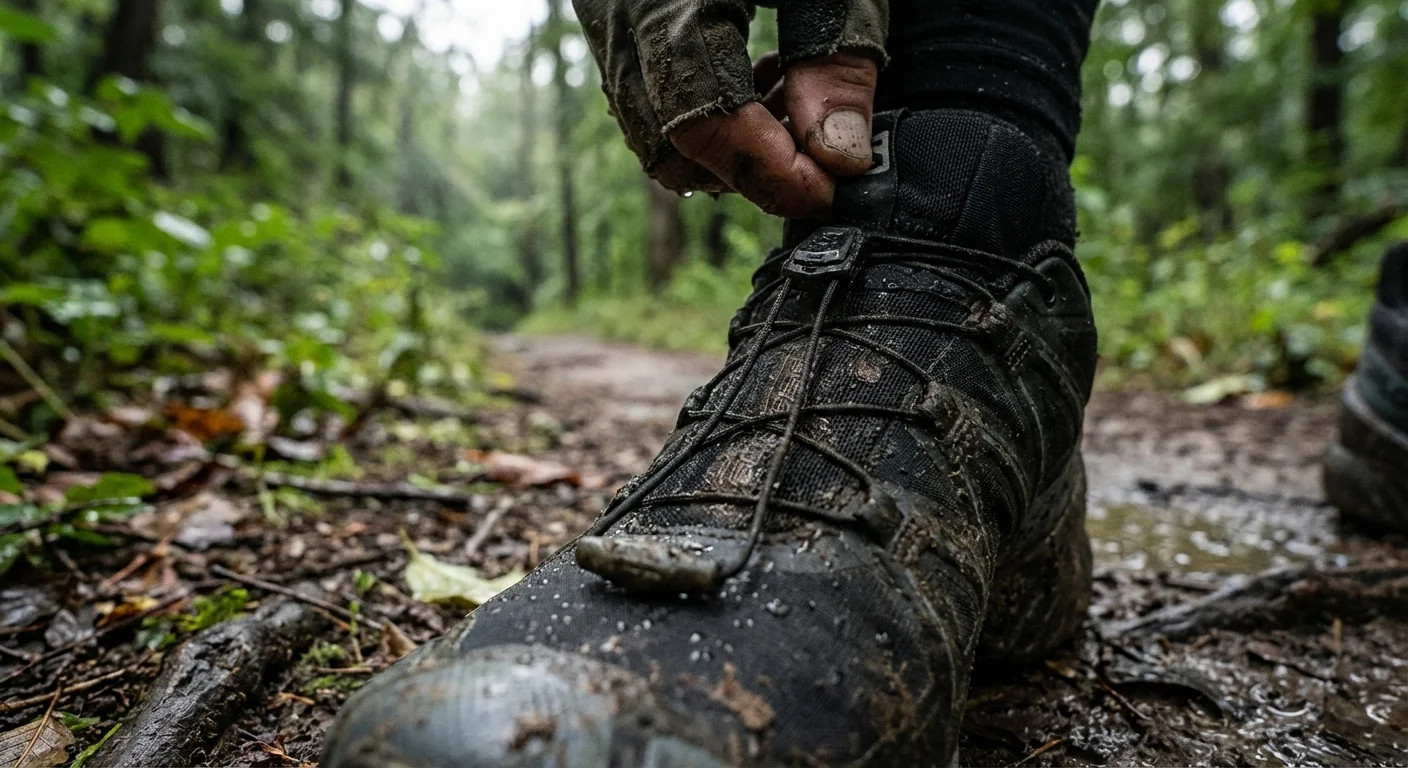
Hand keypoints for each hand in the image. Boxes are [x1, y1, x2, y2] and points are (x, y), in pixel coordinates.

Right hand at [575, 0, 886, 218]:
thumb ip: (836, 56)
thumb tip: (840, 159)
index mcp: (664, 1)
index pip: (704, 123)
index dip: (773, 173)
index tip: (832, 188)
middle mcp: (617, 18)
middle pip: (667, 147)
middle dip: (750, 169)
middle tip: (821, 152)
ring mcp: (606, 24)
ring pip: (652, 134)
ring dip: (730, 146)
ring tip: (796, 103)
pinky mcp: (614, 24)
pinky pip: (647, 100)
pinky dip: (706, 114)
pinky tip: (761, 74)